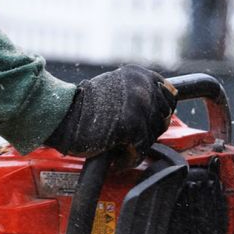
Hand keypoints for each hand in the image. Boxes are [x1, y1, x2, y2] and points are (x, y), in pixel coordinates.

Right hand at [44, 65, 177, 157]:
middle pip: (163, 118)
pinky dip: (129, 159)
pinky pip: (141, 150)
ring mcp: (139, 106)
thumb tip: (164, 111)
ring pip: (153, 136)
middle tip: (128, 137)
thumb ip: (140, 93)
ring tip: (119, 147)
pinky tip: (116, 158)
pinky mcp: (132, 126)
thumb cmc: (86, 107)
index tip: (149, 122)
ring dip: (136, 146)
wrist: (63, 115)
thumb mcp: (117, 88)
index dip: (159, 112)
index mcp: (140, 74)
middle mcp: (143, 87)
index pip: (169, 96)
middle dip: (148, 131)